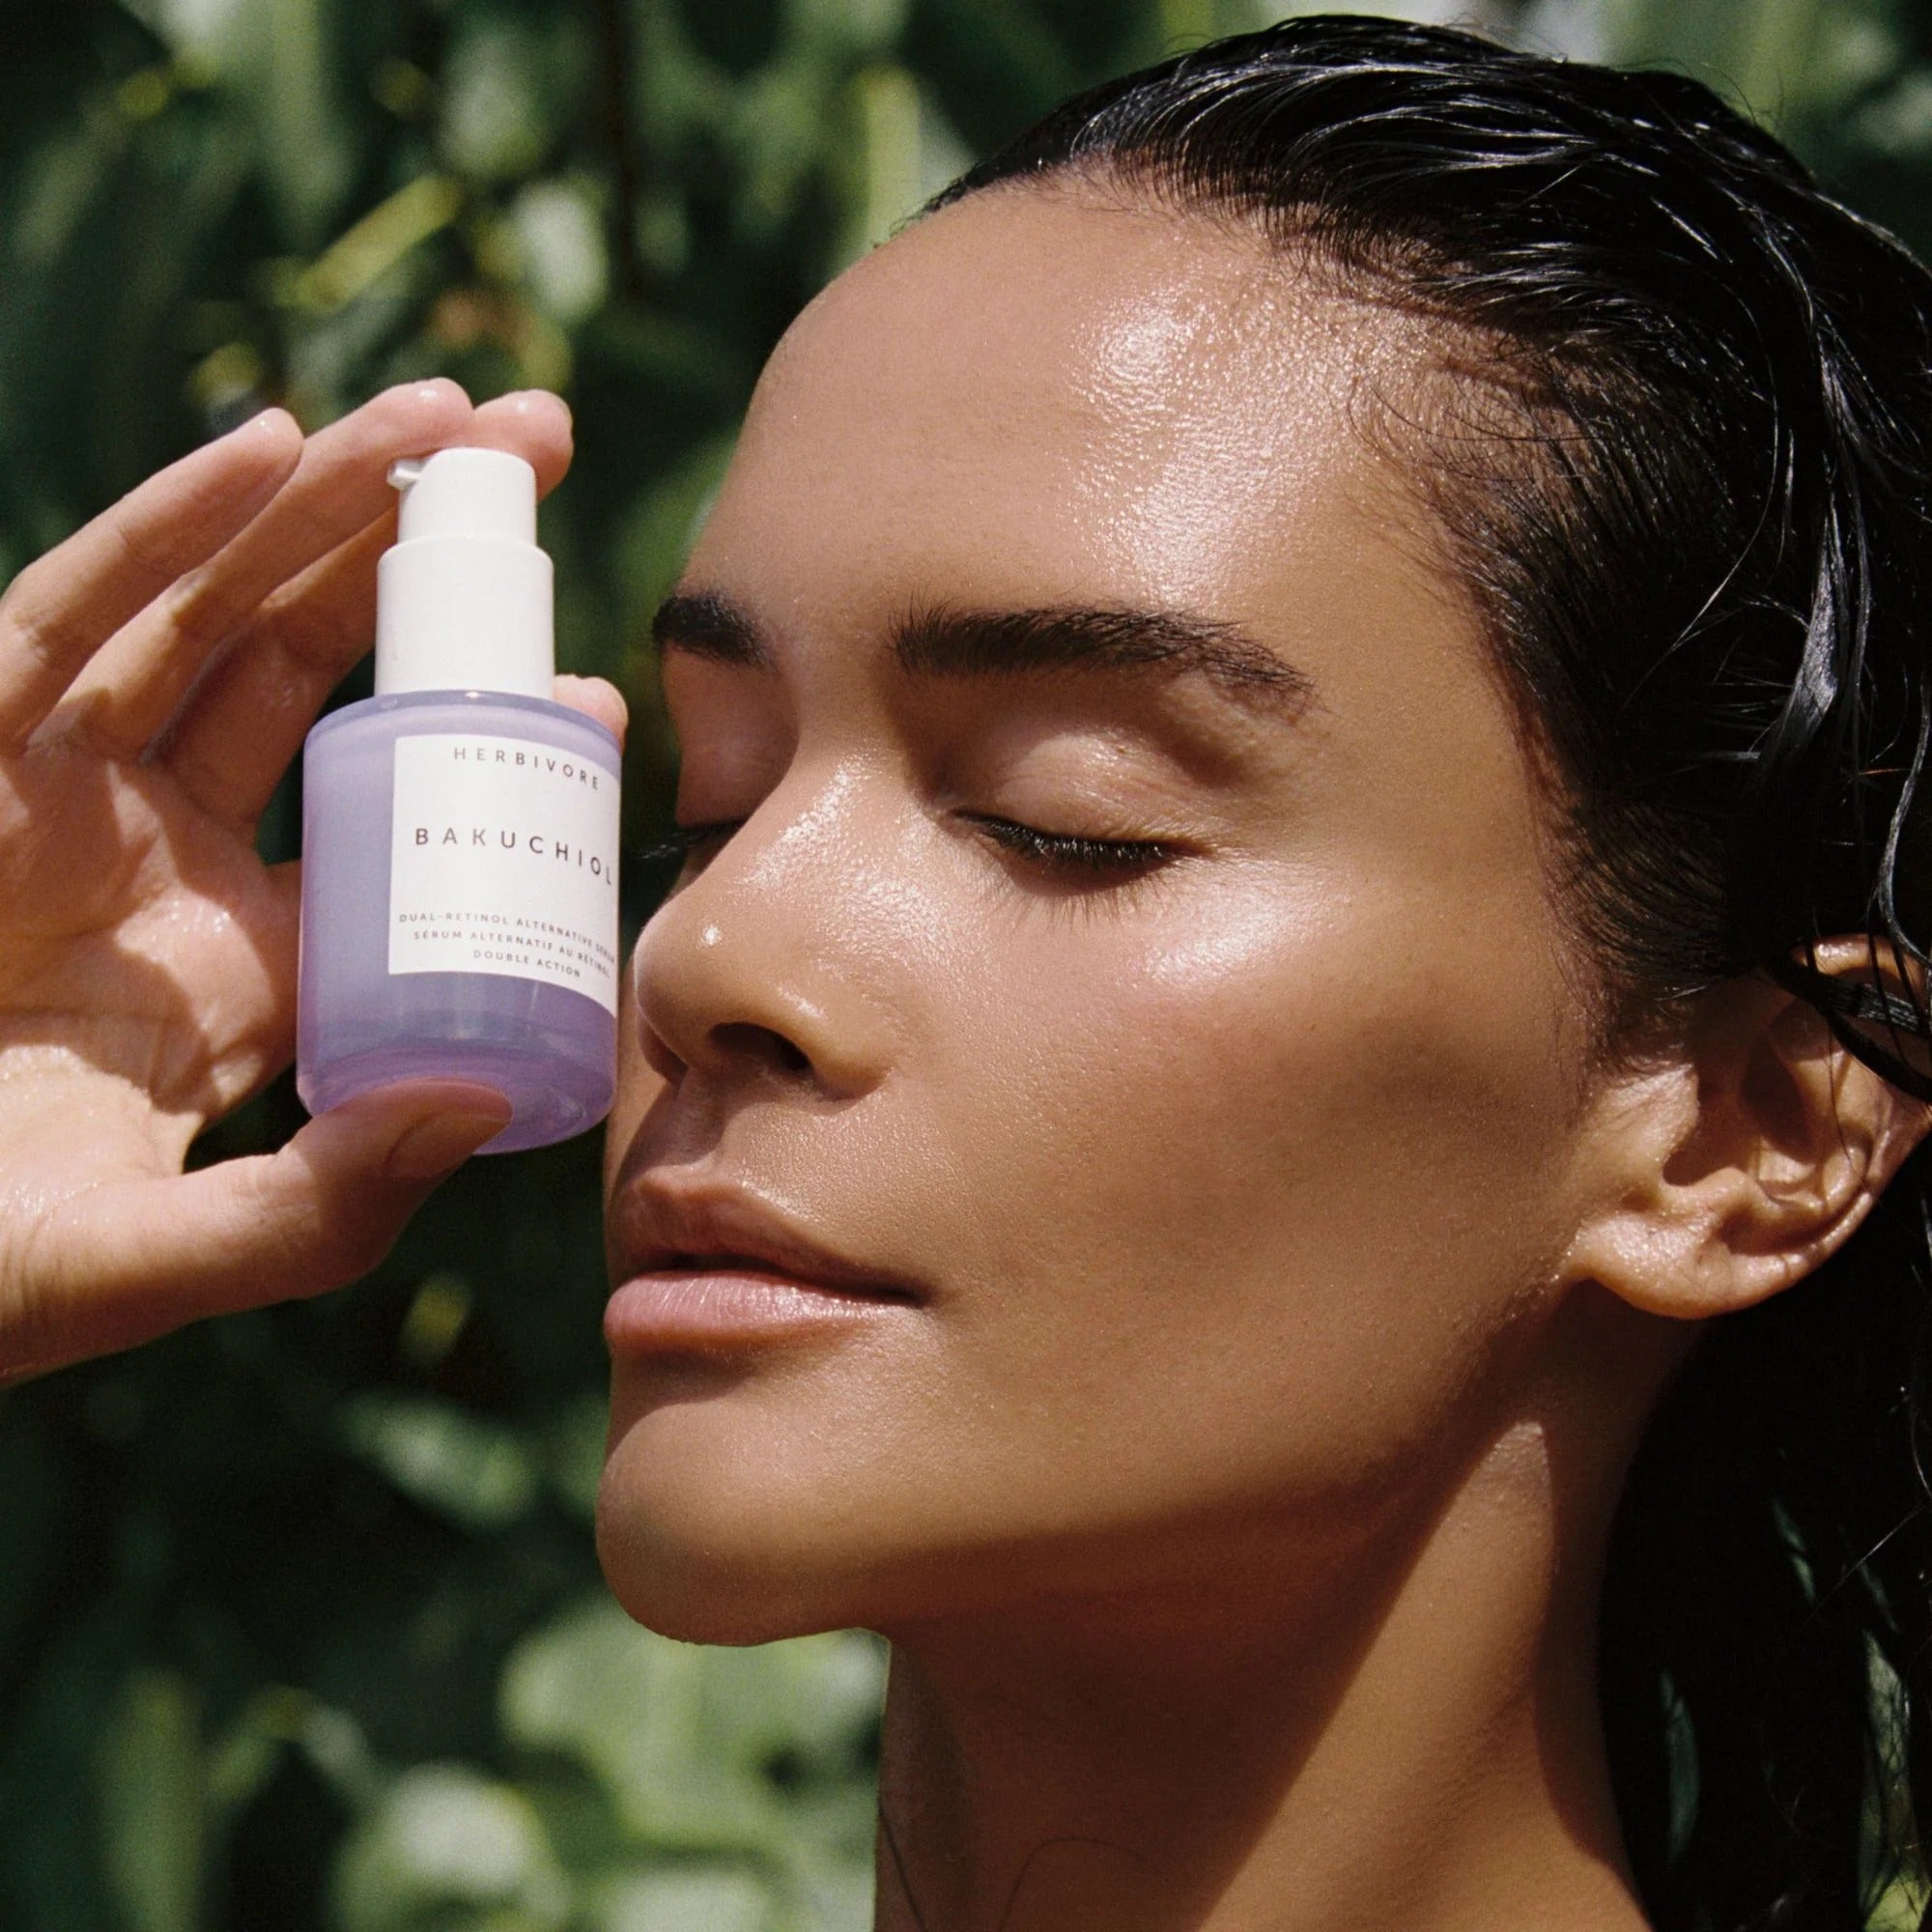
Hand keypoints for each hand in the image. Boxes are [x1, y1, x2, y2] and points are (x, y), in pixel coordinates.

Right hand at [0, 381, 625, 1381]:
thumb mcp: (159, 1256)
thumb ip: (320, 1207)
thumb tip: (489, 1102)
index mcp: (244, 958)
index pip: (393, 814)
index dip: (491, 738)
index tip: (597, 690)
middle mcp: (165, 848)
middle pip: (312, 665)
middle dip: (418, 553)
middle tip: (544, 449)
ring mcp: (63, 788)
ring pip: (211, 611)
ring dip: (322, 502)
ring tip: (449, 422)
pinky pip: (71, 612)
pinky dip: (167, 526)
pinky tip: (273, 446)